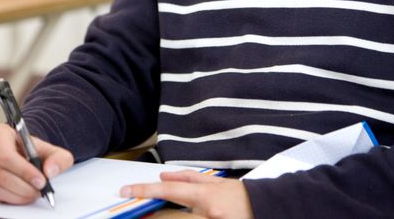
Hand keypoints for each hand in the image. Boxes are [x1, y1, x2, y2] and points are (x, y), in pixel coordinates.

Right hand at [0, 123, 73, 204]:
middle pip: (0, 173)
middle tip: (38, 190)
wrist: (21, 152)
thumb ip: (58, 158)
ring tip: (31, 194)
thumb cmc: (32, 150)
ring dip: (15, 194)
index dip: (24, 171)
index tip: (40, 180)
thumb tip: (50, 171)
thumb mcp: (50, 150)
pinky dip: (6, 198)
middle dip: (22, 186)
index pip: (7, 155)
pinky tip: (19, 195)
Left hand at [120, 169, 253, 218]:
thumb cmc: (239, 196)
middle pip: (169, 218)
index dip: (146, 191)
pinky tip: (173, 217)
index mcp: (206, 196)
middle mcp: (207, 214)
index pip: (169, 192)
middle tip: (134, 211)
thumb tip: (163, 177)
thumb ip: (189, 180)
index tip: (128, 191)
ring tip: (150, 215)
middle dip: (150, 216)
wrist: (265, 210)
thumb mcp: (215, 183)